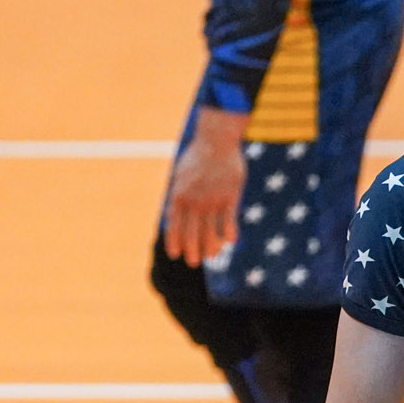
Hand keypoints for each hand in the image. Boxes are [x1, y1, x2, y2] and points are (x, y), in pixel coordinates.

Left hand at [164, 108, 246, 266]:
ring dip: (211, 247)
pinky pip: (229, 220)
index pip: (174, 225)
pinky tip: (230, 241)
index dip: (175, 242)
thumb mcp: (180, 174)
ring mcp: (212, 200)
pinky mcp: (230, 196)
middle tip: (194, 262)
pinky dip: (229, 232)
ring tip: (212, 255)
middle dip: (192, 250)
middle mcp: (194, 201)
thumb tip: (174, 211)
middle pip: (192, 233)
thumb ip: (179, 194)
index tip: (176, 254)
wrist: (216, 140)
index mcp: (178, 195)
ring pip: (211, 231)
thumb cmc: (198, 156)